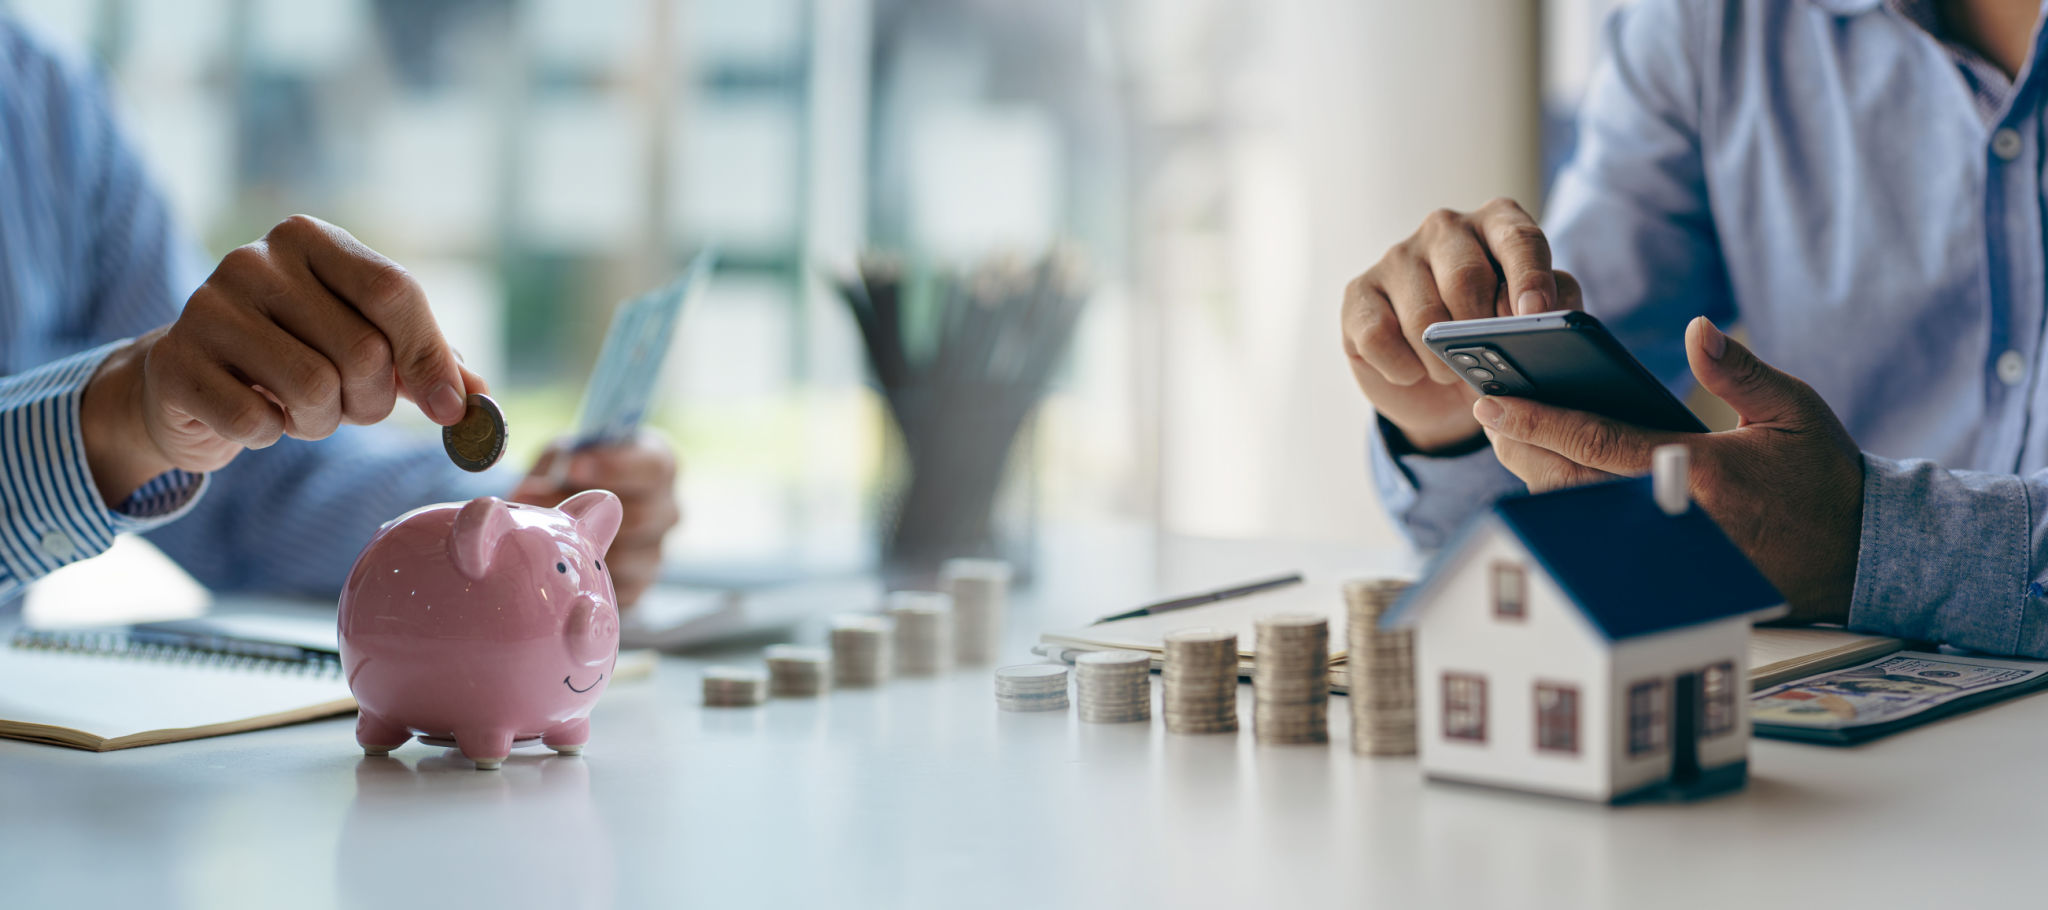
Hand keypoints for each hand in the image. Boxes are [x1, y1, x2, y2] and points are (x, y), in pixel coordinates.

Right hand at [80, 215, 484, 503]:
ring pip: (313, 388)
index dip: (429, 357)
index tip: (450, 409)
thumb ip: (428, 362)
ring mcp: (205, 308)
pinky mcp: (175, 364)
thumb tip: (479, 402)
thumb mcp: (367, 343)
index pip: (393, 291)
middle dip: (372, 401)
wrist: (191, 382)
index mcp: (309, 239)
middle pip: (362, 350)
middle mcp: (253, 260)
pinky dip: (270, 435)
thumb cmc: (297, 355)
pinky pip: (256, 422)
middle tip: (351, 407)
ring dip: (323, 422)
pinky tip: (256, 415)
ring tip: (302, 410)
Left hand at [510, 436, 679, 607]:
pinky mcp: (641, 583)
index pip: (654, 469)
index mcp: (658, 467)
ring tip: (550, 542)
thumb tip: (530, 494)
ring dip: (582, 553)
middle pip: (642, 518)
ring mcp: (656, 550)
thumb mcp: (564, 459)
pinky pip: (617, 590)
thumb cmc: (575, 476)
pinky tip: (566, 566)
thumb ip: (555, 469)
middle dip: (589, 518)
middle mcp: (667, 510)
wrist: (577, 515)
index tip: (570, 470)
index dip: (614, 469)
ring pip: (626, 559)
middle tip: (547, 513)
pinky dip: (587, 581)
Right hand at [1341, 198, 1582, 451]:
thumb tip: (1546, 315)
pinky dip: (1403, 368)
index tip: (1535, 315)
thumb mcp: (1534, 326)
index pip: (1518, 238)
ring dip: (1442, 362)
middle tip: (1486, 363)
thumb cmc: (1493, 344)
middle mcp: (1446, 228)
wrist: (1436, 387)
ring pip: (1423, 316)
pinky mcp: (1358, 292)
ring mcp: (1396, 256)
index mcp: (1497, 223)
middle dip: (1479, 333)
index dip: (1529, 277)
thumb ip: (1552, 309)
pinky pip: (1379, 336)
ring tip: (1451, 373)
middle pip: (1466, 278)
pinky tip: (1412, 371)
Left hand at [1473, 317, 1863, 622]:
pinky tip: (1550, 474)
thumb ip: (1738, 370)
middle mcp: (1669, 514)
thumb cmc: (1825, 477)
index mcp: (1697, 471)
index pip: (1597, 441)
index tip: (1491, 402)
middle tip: (1488, 414)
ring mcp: (1663, 547)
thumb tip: (1696, 328)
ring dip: (1536, 476)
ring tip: (1509, 438)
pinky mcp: (1666, 568)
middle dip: (1519, 448)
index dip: (1537, 421)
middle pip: (1566, 482)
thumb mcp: (1793, 409)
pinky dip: (1568, 506)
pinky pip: (1600, 537)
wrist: (1860, 557)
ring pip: (1575, 514)